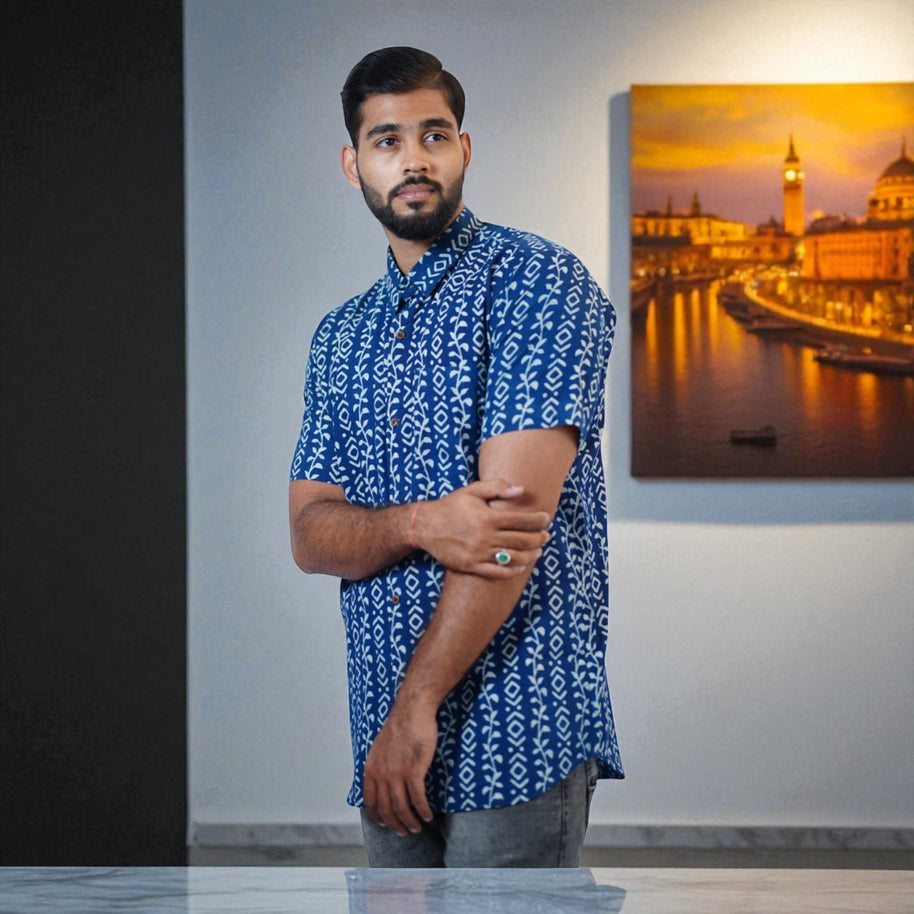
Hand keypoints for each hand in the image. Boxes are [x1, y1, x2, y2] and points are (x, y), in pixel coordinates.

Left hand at [363, 703, 437, 835]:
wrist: (412, 711)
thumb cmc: (400, 725)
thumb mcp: (380, 746)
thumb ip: (379, 764)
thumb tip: (382, 778)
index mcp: (371, 768)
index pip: (370, 800)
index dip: (377, 815)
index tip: (384, 823)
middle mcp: (381, 774)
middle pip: (386, 808)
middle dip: (395, 824)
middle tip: (403, 832)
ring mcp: (397, 773)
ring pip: (401, 807)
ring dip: (409, 821)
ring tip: (417, 828)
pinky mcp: (414, 771)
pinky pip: (418, 798)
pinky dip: (423, 810)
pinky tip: (428, 816)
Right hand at [414, 480, 549, 575]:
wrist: (425, 526)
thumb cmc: (451, 506)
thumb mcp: (472, 490)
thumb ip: (497, 487)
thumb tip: (521, 490)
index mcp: (487, 517)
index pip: (522, 520)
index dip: (539, 520)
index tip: (546, 519)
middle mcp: (485, 537)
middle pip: (522, 540)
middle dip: (539, 538)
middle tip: (546, 536)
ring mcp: (478, 553)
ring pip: (513, 558)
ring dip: (530, 555)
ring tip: (538, 551)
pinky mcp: (471, 566)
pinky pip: (497, 572)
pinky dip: (512, 570)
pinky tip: (521, 565)